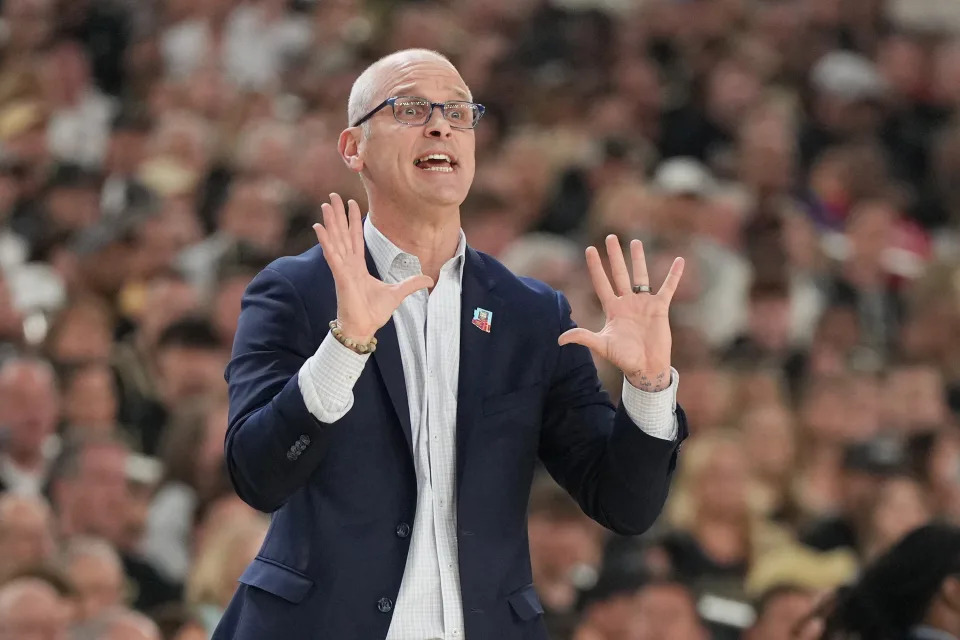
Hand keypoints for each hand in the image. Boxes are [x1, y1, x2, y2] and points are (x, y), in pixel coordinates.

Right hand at [312, 194, 432, 341]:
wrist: (364, 327)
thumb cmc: (374, 312)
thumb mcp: (397, 293)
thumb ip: (412, 284)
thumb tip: (429, 279)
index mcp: (359, 266)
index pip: (355, 238)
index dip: (353, 221)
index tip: (351, 203)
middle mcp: (348, 264)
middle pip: (343, 233)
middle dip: (338, 215)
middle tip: (332, 195)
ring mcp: (343, 269)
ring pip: (336, 239)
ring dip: (330, 222)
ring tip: (325, 204)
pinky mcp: (340, 276)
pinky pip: (331, 255)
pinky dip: (325, 241)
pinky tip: (318, 227)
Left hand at [558, 235, 683, 391]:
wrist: (646, 367)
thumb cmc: (623, 358)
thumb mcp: (602, 346)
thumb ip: (583, 337)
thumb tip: (560, 339)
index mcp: (612, 309)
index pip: (601, 283)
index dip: (595, 267)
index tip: (589, 249)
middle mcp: (627, 302)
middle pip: (619, 274)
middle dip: (614, 256)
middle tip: (610, 237)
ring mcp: (643, 304)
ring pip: (640, 276)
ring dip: (638, 259)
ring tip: (635, 241)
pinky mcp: (660, 308)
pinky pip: (668, 287)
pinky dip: (674, 275)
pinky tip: (679, 260)